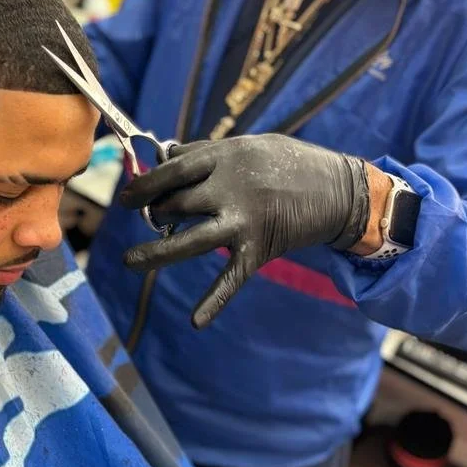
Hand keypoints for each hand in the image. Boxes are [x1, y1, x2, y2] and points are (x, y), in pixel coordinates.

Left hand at [120, 135, 370, 328]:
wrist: (339, 190)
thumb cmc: (290, 162)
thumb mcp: (249, 145)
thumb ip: (208, 153)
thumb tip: (167, 157)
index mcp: (226, 158)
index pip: (172, 170)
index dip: (145, 183)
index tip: (127, 196)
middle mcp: (230, 189)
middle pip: (175, 205)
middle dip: (156, 213)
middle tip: (152, 217)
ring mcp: (243, 221)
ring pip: (190, 241)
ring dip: (156, 253)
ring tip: (129, 262)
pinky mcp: (259, 249)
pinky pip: (231, 278)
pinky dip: (214, 301)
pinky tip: (196, 320)